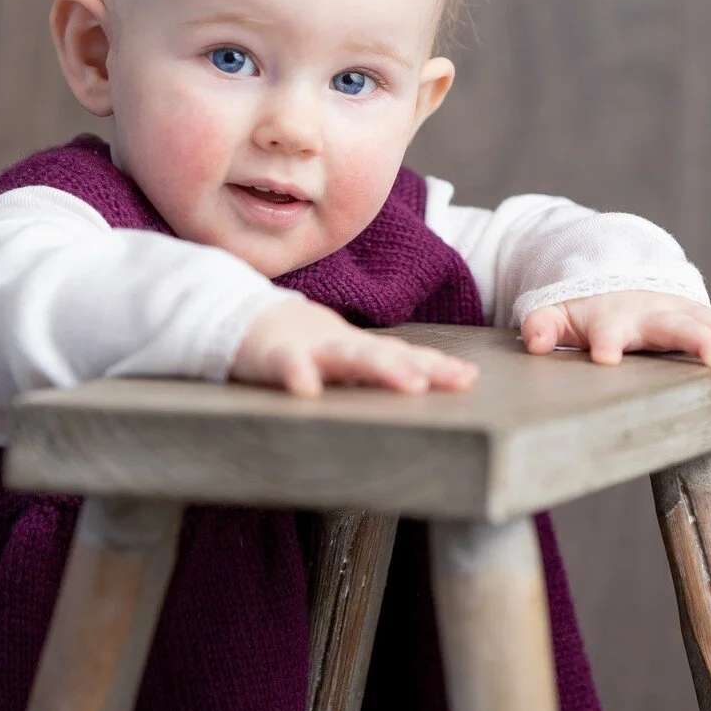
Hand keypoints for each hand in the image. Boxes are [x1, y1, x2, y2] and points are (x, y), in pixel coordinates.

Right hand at [233, 299, 479, 397]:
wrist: (241, 319)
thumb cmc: (299, 346)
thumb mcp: (342, 360)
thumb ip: (376, 372)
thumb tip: (423, 387)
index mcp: (359, 350)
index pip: (404, 356)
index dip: (437, 366)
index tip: (470, 378)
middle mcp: (342, 346)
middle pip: (387, 355)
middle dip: (422, 367)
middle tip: (457, 381)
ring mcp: (309, 348)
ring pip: (348, 357)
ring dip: (380, 368)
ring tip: (410, 385)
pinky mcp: (273, 355)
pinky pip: (287, 366)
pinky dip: (297, 374)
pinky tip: (307, 390)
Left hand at [521, 291, 710, 388]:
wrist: (614, 284)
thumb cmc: (584, 311)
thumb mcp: (556, 316)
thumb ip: (542, 327)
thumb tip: (533, 340)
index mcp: (613, 316)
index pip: (608, 328)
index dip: (607, 342)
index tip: (607, 358)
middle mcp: (653, 312)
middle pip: (679, 326)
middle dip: (702, 344)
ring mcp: (683, 312)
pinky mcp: (703, 318)